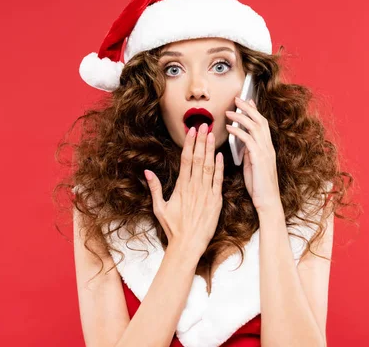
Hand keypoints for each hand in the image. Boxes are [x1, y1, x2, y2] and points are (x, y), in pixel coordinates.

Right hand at [144, 122, 223, 257]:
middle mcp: (194, 187)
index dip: (189, 144)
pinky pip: (218, 180)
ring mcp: (206, 193)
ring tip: (212, 134)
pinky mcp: (216, 201)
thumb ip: (155, 188)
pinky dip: (220, 167)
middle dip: (201, 140)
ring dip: (211, 149)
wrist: (188, 245)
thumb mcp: (160, 208)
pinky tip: (221, 155)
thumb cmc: (173, 228)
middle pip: (198, 158)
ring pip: (209, 166)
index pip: (186, 160)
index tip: (192, 131)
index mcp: (181, 187)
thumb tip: (147, 172)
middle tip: (204, 125)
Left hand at [225, 97, 281, 213]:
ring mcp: (265, 152)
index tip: (247, 101)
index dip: (255, 111)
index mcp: (267, 148)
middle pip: (260, 121)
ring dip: (241, 117)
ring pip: (254, 127)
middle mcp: (268, 147)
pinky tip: (229, 128)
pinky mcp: (259, 159)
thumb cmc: (259, 186)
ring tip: (229, 111)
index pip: (262, 124)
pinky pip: (248, 140)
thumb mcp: (252, 165)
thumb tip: (241, 143)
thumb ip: (248, 153)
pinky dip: (238, 132)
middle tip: (237, 98)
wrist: (267, 201)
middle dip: (248, 108)